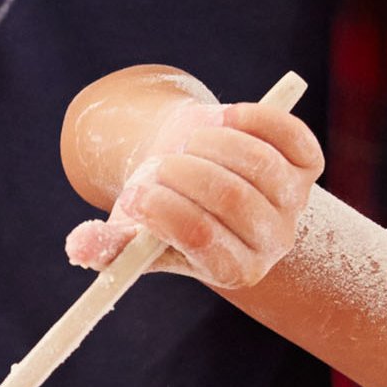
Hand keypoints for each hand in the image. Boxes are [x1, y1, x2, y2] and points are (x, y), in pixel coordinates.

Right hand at [58, 69, 322, 290]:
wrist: (196, 171)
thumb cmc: (161, 209)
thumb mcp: (132, 231)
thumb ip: (107, 244)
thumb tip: (79, 247)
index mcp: (232, 270)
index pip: (204, 241)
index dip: (165, 212)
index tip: (134, 193)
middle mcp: (272, 241)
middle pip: (234, 202)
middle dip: (184, 174)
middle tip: (157, 164)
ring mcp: (294, 201)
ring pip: (260, 165)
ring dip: (210, 143)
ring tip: (185, 142)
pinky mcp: (306, 162)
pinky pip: (288, 134)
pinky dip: (252, 118)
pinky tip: (223, 116)